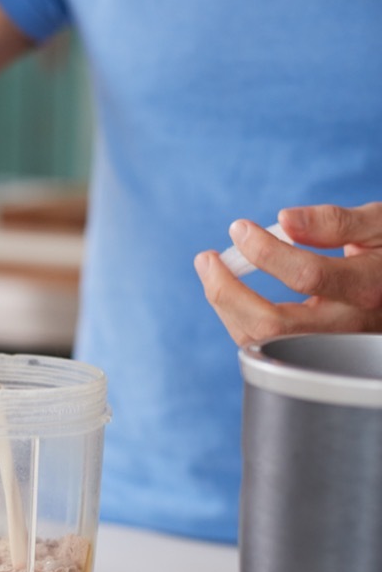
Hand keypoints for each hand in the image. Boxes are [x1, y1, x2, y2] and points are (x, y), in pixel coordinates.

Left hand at [194, 202, 381, 345]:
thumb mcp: (380, 224)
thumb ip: (336, 222)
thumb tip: (284, 219)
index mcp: (369, 287)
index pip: (308, 276)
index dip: (267, 251)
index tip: (240, 229)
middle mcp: (349, 325)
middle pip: (273, 325)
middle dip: (227, 292)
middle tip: (206, 258)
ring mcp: (329, 345)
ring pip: (262, 342)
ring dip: (226, 306)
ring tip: (211, 269)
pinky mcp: (312, 352)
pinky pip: (265, 344)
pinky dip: (238, 317)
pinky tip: (231, 290)